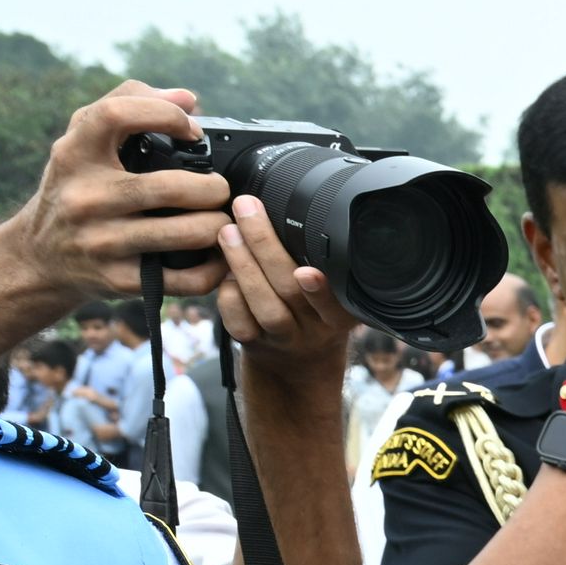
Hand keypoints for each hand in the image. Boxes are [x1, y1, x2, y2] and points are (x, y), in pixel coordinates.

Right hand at [0, 84, 233, 299]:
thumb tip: (188, 98)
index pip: (115, 115)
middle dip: (212, 187)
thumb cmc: (77, 185)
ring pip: (187, 234)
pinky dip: (215, 267)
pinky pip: (188, 279)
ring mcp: (101, 242)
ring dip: (219, 225)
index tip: (191, 129)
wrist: (41, 255)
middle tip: (219, 188)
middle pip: (171, 188)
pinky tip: (218, 253)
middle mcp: (84, 198)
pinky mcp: (120, 280)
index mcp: (74, 154)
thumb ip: (129, 104)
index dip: (164, 114)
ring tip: (221, 218)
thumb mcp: (84, 140)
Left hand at [213, 195, 355, 385]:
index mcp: (342, 313)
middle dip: (265, 246)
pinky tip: (223, 272)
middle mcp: (316, 328)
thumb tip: (291, 202)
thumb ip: (324, 261)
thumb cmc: (313, 309)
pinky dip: (228, 294)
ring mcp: (284, 338)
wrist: (298, 362)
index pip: (336, 301)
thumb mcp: (335, 291)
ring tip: (227, 232)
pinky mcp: (255, 344)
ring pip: (263, 306)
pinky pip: (239, 321)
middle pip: (290, 292)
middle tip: (247, 208)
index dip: (320, 290)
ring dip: (242, 265)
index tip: (307, 271)